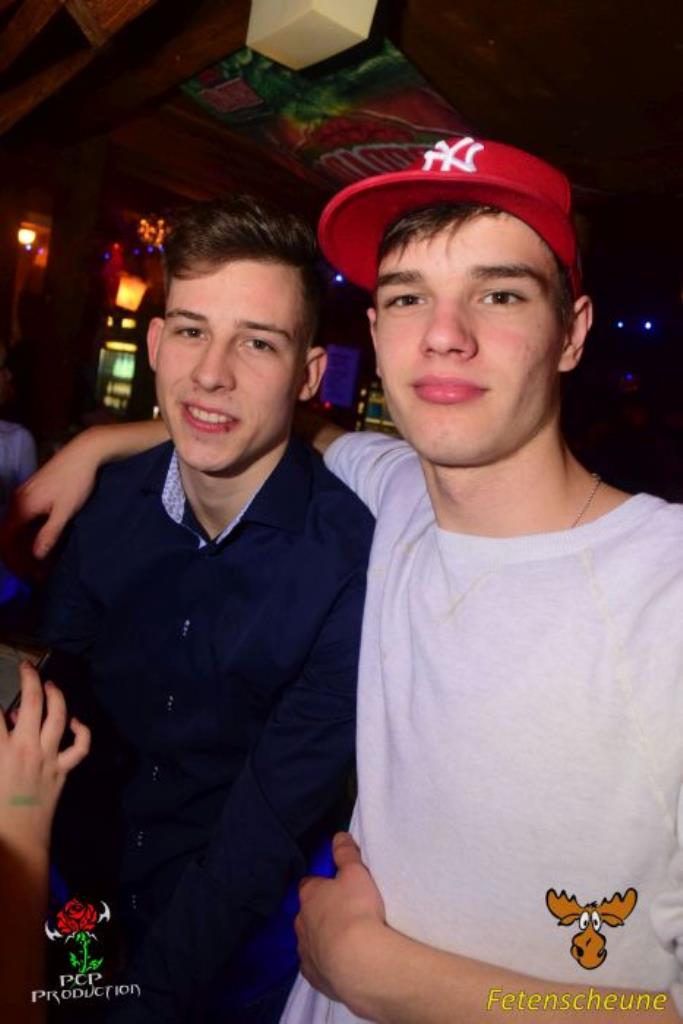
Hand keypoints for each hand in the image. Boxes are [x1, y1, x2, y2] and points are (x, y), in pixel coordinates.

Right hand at [0, 432, 100, 572]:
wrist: (84, 452)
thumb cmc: (76, 481)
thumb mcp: (65, 511)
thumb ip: (50, 533)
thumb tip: (36, 555)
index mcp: (22, 507)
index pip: (6, 539)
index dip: (13, 559)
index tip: (27, 574)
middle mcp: (17, 500)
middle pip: (8, 533)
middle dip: (18, 554)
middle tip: (34, 572)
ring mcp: (23, 493)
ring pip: (15, 525)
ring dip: (23, 543)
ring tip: (39, 559)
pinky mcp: (32, 490)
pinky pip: (22, 516)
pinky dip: (28, 531)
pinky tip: (42, 538)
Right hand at [0, 662, 89, 856]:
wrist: (16, 845)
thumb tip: (4, 723)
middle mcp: (27, 748)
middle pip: (31, 702)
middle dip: (28, 678)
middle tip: (25, 666)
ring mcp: (49, 758)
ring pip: (59, 716)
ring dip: (56, 696)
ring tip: (50, 684)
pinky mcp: (62, 771)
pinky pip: (79, 747)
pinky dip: (81, 731)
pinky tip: (75, 722)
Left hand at [295, 832, 386, 1005]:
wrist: (359, 961)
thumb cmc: (356, 910)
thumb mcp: (356, 873)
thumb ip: (346, 853)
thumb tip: (338, 836)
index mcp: (308, 895)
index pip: (309, 884)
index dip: (322, 884)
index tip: (336, 886)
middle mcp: (300, 923)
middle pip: (307, 914)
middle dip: (321, 913)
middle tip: (344, 914)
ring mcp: (305, 952)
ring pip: (309, 941)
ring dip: (322, 939)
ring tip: (345, 942)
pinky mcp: (314, 977)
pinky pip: (315, 966)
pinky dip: (325, 963)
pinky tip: (340, 964)